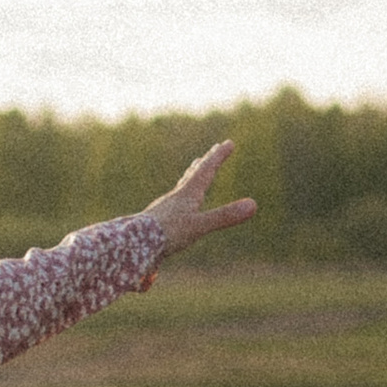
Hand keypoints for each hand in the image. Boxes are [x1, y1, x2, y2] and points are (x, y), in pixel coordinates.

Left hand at [145, 140, 256, 256]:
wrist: (133, 245)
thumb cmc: (166, 234)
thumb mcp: (199, 225)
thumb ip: (225, 216)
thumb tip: (254, 204)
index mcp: (188, 194)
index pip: (206, 170)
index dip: (219, 156)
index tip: (229, 142)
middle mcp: (176, 196)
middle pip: (193, 173)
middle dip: (206, 161)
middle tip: (213, 149)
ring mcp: (166, 207)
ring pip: (182, 185)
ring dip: (192, 174)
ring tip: (195, 169)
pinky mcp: (159, 219)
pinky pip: (174, 201)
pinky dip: (182, 194)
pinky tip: (178, 202)